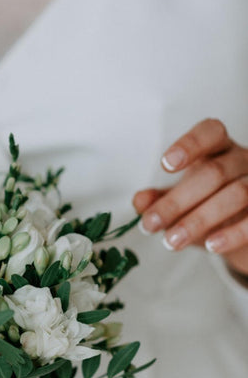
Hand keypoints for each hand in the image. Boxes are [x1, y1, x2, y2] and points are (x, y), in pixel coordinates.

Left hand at [133, 118, 247, 276]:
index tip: (165, 165)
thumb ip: (158, 199)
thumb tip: (140, 201)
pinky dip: (233, 234)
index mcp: (218, 148)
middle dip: (177, 200)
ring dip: (199, 220)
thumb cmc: (208, 204)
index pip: (209, 133)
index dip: (190, 145)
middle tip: (150, 223)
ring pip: (237, 193)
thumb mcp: (180, 200)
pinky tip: (211, 245)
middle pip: (214, 173)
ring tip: (172, 241)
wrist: (241, 229)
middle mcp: (241, 160)